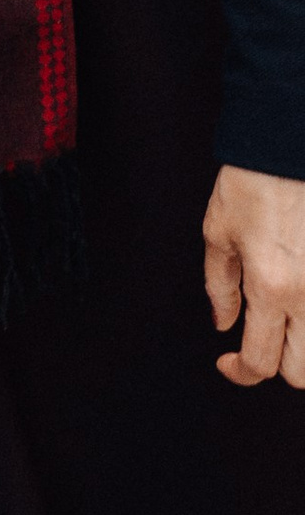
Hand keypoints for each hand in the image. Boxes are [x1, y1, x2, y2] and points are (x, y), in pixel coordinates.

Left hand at [205, 164, 304, 384]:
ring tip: (286, 318)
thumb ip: (219, 284)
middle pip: (302, 372)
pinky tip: (301, 299)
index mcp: (271, 286)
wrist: (291, 142)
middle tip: (262, 335)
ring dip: (304, 346)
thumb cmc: (254, 179)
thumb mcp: (219, 228)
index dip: (241, 371)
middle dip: (277, 362)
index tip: (230, 362)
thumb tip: (224, 324)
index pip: (261, 360)